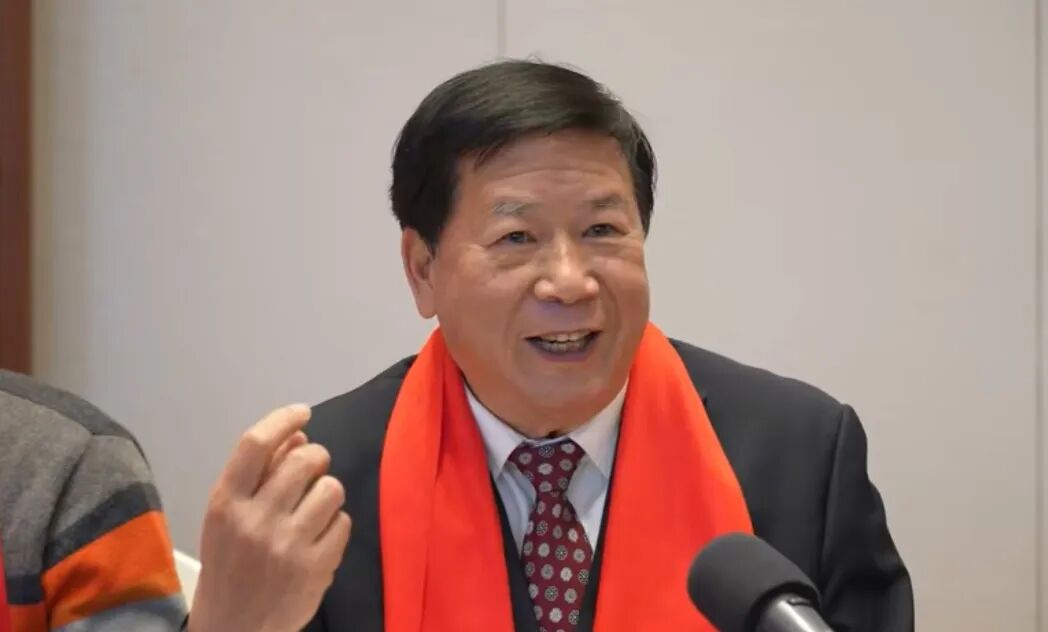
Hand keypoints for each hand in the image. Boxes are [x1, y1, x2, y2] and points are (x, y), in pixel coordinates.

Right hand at [188, 404, 350, 631]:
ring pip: (331, 488)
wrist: (234, 628)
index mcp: (225, 503)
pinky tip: (319, 539)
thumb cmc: (230, 564)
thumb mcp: (228, 517)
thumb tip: (298, 436)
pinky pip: (344, 522)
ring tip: (314, 510)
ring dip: (328, 492)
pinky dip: (336, 525)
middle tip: (312, 470)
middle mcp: (255, 520)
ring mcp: (287, 545)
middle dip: (316, 457)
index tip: (302, 413)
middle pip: (304, 459)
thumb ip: (259, 475)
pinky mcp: (315, 567)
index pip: (255, 444)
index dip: (283, 420)